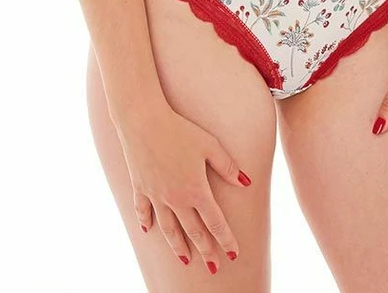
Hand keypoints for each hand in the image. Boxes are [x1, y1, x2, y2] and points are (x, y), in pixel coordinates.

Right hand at [113, 100, 251, 273]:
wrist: (143, 120)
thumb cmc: (180, 129)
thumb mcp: (210, 144)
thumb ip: (227, 167)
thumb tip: (247, 183)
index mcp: (196, 190)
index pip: (215, 223)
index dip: (225, 239)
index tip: (233, 254)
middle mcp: (176, 199)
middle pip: (193, 231)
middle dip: (205, 251)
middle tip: (213, 267)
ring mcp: (156, 196)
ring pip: (168, 228)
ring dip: (177, 246)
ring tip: (184, 259)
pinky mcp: (140, 187)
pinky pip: (143, 211)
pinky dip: (145, 222)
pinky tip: (147, 231)